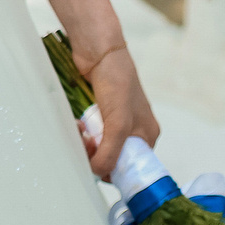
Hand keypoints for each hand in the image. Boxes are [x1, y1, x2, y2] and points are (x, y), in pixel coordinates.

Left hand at [78, 46, 158, 179]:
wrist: (98, 51)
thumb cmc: (116, 81)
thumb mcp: (118, 123)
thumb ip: (111, 152)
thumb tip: (99, 172)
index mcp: (147, 134)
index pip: (133, 167)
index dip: (114, 169)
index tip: (97, 164)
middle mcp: (134, 129)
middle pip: (113, 156)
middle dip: (96, 154)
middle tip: (85, 143)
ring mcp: (116, 120)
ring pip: (99, 144)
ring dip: (87, 142)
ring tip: (80, 129)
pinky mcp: (99, 111)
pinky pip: (90, 131)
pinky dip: (82, 130)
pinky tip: (77, 123)